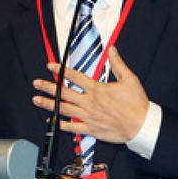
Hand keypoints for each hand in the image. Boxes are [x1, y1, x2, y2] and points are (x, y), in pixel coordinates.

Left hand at [32, 46, 148, 143]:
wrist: (141, 125)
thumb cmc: (136, 104)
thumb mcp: (130, 79)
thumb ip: (118, 64)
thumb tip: (112, 50)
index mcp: (97, 89)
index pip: (74, 76)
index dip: (61, 70)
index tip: (50, 66)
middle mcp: (89, 102)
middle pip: (64, 93)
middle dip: (48, 87)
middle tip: (36, 83)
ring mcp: (88, 116)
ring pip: (64, 109)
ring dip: (48, 104)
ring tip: (36, 100)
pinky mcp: (91, 129)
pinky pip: (72, 127)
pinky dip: (60, 124)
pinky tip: (51, 120)